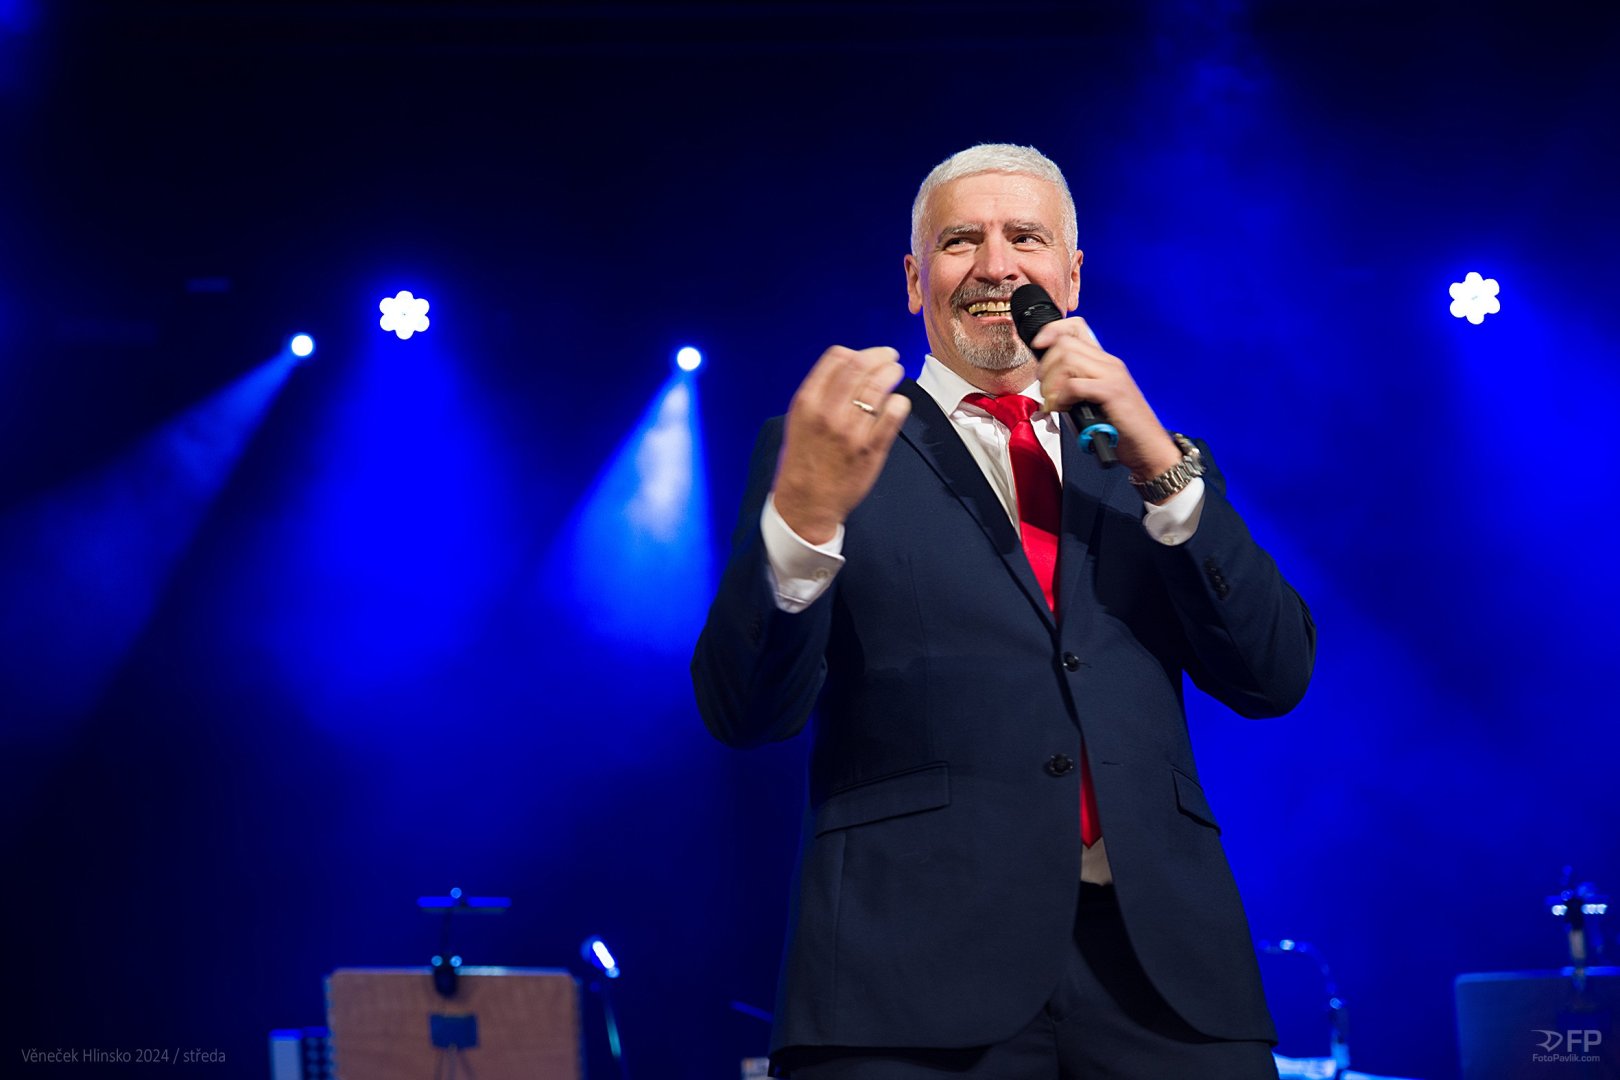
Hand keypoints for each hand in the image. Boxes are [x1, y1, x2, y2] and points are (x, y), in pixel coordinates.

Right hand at [772, 346, 911, 543]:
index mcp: (807, 402)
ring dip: (891, 374)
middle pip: (861, 367)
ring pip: (879, 387)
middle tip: (889, 357)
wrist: (806, 502)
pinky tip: (897, 402)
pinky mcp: (871, 449)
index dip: (857, 352)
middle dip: (880, 357)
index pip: (836, 359)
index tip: (867, 355)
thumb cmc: (803, 460)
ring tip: (895, 372)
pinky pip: (893, 414)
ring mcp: (851, 431)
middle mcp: (828, 413)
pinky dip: (899, 402)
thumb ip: (820, 392)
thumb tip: (848, 365)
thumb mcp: (799, 419)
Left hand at [1030, 317, 1181, 485]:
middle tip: (1047, 390)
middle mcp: (1108, 363)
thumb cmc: (1120, 428)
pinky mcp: (1112, 391)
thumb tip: (1045, 383)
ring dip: (1051, 383)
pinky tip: (1064, 408)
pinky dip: (1061, 398)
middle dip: (1045, 367)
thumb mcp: (1092, 400)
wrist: (1147, 446)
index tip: (1038, 345)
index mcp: (1104, 362)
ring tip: (1055, 401)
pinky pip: (1074, 384)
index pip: (1075, 327)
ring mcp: (1112, 375)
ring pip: (1067, 360)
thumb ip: (1074, 386)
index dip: (1052, 331)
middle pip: (1065, 344)